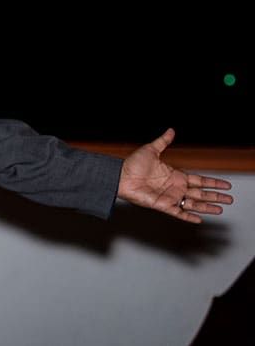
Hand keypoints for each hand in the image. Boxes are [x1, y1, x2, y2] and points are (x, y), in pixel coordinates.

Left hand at [117, 128, 232, 223]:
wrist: (120, 176)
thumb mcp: (151, 149)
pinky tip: (200, 219)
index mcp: (175, 175)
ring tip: (221, 210)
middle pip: (200, 193)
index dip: (213, 183)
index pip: (199, 180)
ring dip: (207, 207)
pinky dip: (189, 216)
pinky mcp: (163, 205)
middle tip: (229, 200)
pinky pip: (179, 213)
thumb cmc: (133, 164)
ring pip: (193, 204)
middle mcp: (175, 187)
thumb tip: (171, 130)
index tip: (225, 185)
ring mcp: (170, 197)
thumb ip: (163, 141)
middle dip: (215, 196)